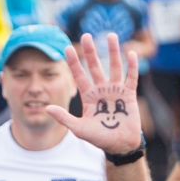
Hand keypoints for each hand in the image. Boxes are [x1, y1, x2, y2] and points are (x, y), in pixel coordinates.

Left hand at [47, 33, 143, 154]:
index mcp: (88, 96)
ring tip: (111, 35)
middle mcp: (101, 90)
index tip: (67, 47)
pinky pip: (131, 77)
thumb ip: (64, 117)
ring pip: (114, 66)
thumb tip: (47, 108)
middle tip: (87, 35)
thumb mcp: (79, 128)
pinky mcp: (129, 94)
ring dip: (113, 51)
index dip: (74, 62)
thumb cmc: (99, 138)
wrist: (119, 145)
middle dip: (91, 51)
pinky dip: (131, 66)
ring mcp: (115, 90)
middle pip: (95, 66)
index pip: (79, 75)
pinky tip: (130, 53)